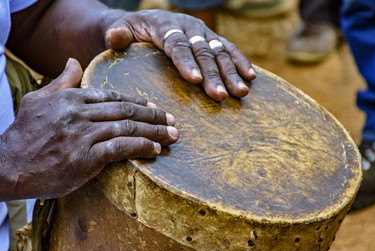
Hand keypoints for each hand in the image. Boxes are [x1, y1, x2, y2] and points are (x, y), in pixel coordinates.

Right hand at [0, 58, 177, 199]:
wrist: (7, 166)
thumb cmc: (24, 134)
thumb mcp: (38, 100)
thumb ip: (62, 81)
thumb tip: (74, 61)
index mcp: (72, 98)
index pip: (114, 96)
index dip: (138, 102)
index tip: (155, 108)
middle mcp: (79, 113)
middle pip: (126, 110)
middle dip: (153, 116)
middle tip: (173, 120)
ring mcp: (82, 135)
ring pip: (127, 127)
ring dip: (154, 132)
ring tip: (172, 135)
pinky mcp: (84, 157)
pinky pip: (120, 148)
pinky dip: (141, 147)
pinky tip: (155, 150)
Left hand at [102, 9, 255, 100]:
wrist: (143, 21)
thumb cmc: (130, 31)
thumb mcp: (119, 29)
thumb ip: (117, 34)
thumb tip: (115, 37)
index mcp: (165, 25)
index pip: (177, 44)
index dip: (187, 62)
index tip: (196, 81)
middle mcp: (188, 27)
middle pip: (203, 51)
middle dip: (214, 75)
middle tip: (222, 96)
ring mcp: (202, 32)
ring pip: (220, 51)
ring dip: (232, 72)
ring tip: (241, 92)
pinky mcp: (211, 38)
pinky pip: (229, 49)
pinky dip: (240, 62)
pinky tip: (250, 77)